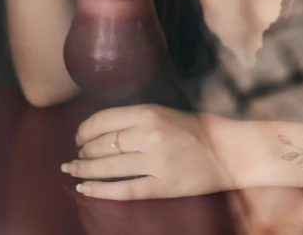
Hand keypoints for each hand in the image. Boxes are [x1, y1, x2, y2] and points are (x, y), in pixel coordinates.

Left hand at [61, 104, 231, 199]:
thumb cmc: (198, 129)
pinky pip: (124, 189)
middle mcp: (150, 135)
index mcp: (150, 112)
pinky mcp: (162, 185)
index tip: (79, 136)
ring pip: (108, 167)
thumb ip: (137, 119)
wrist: (230, 150)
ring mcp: (156, 162)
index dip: (85, 130)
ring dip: (85, 170)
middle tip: (75, 156)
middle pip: (102, 144)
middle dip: (83, 151)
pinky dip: (100, 190)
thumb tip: (101, 130)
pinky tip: (85, 189)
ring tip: (72, 170)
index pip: (103, 120)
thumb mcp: (166, 113)